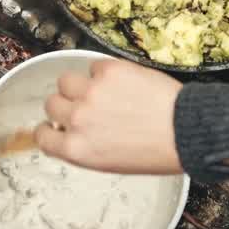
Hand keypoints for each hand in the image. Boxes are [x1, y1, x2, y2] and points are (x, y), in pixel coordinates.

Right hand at [34, 58, 184, 174]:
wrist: (186, 130)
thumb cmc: (156, 151)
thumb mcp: (110, 162)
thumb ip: (85, 146)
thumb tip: (72, 133)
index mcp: (77, 149)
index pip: (42, 136)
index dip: (47, 130)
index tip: (53, 126)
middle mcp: (78, 121)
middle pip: (51, 104)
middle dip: (65, 105)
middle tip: (83, 106)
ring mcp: (91, 93)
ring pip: (65, 81)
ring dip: (77, 85)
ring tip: (98, 90)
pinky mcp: (108, 71)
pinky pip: (92, 66)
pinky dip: (102, 72)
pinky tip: (120, 83)